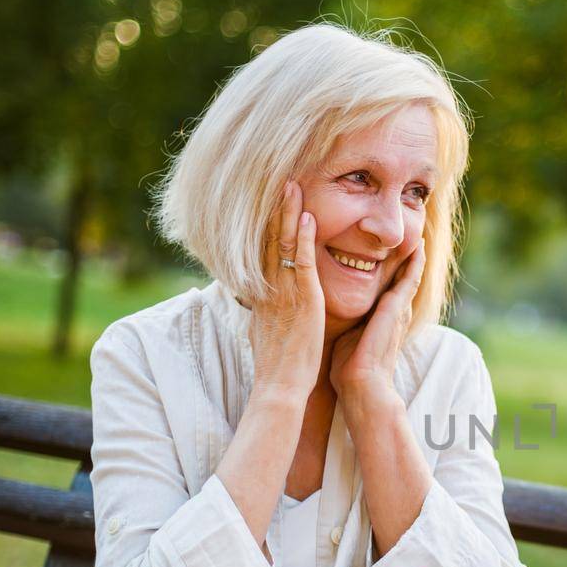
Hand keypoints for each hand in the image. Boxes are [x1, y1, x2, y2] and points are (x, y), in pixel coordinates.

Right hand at [249, 181, 325, 402]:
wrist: (280, 385)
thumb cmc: (278, 364)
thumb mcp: (265, 330)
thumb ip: (265, 310)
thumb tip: (258, 301)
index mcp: (262, 294)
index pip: (263, 251)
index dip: (266, 225)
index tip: (269, 202)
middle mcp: (269, 287)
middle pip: (269, 239)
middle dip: (274, 209)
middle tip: (280, 180)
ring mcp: (284, 291)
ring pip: (284, 244)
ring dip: (288, 213)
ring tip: (292, 186)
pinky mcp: (302, 299)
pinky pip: (302, 262)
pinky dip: (304, 237)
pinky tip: (307, 216)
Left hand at [330, 236, 425, 404]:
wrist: (361, 384)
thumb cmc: (350, 367)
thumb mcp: (348, 335)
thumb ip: (349, 321)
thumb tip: (332, 313)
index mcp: (383, 319)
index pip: (390, 289)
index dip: (394, 271)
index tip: (394, 254)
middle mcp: (395, 313)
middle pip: (405, 280)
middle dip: (409, 261)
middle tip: (414, 239)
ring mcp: (398, 311)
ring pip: (411, 277)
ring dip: (416, 258)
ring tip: (421, 238)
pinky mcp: (397, 310)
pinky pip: (410, 281)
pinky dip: (416, 264)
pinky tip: (419, 248)